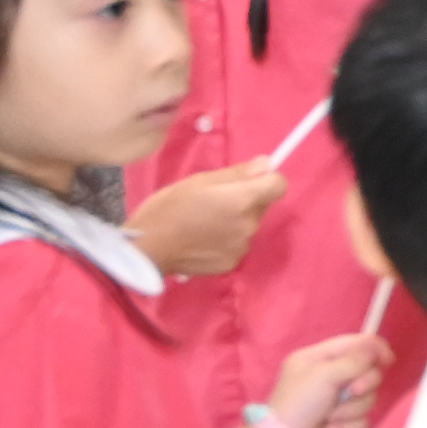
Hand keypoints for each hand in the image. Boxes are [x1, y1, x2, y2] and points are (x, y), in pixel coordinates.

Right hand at [128, 164, 285, 281]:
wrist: (147, 248)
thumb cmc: (168, 208)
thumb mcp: (199, 180)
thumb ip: (237, 173)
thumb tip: (267, 163)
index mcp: (243, 200)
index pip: (279, 185)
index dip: (267, 180)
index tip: (249, 181)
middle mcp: (249, 225)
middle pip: (262, 206)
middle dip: (246, 200)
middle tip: (215, 201)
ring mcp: (242, 247)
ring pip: (249, 226)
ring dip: (236, 221)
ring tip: (205, 222)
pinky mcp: (231, 264)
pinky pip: (237, 245)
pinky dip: (226, 241)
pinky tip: (202, 240)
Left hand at [263, 333, 390, 427]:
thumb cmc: (297, 403)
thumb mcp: (322, 375)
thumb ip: (353, 360)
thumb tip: (377, 348)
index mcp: (320, 358)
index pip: (355, 344)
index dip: (375, 349)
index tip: (387, 360)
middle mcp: (331, 376)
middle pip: (368, 372)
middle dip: (363, 384)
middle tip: (351, 392)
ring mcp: (338, 399)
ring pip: (367, 398)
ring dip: (351, 410)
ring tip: (330, 417)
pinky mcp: (344, 421)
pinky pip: (363, 419)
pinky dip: (348, 426)